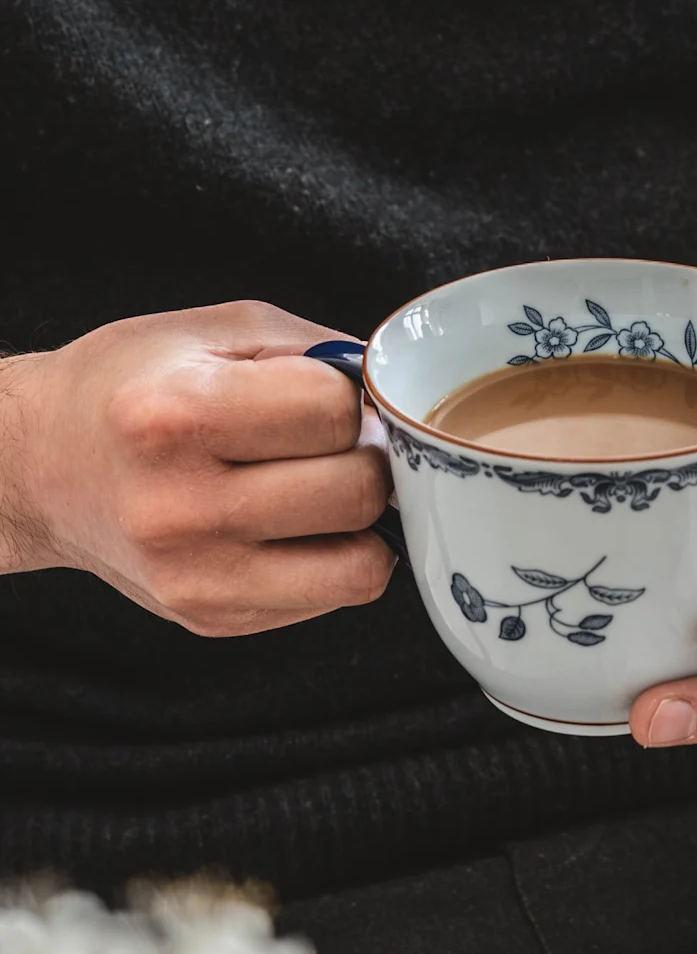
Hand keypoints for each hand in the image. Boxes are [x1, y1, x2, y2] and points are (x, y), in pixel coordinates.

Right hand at [0, 301, 394, 633]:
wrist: (39, 467)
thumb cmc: (129, 389)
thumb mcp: (211, 334)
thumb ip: (315, 353)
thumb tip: (400, 398)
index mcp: (175, 415)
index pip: (336, 413)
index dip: (347, 398)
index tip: (321, 396)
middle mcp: (180, 506)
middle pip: (359, 493)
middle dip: (365, 459)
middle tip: (330, 446)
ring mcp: (196, 576)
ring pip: (363, 564)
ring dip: (362, 522)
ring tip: (319, 490)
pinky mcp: (212, 619)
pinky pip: (332, 596)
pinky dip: (331, 558)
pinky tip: (287, 527)